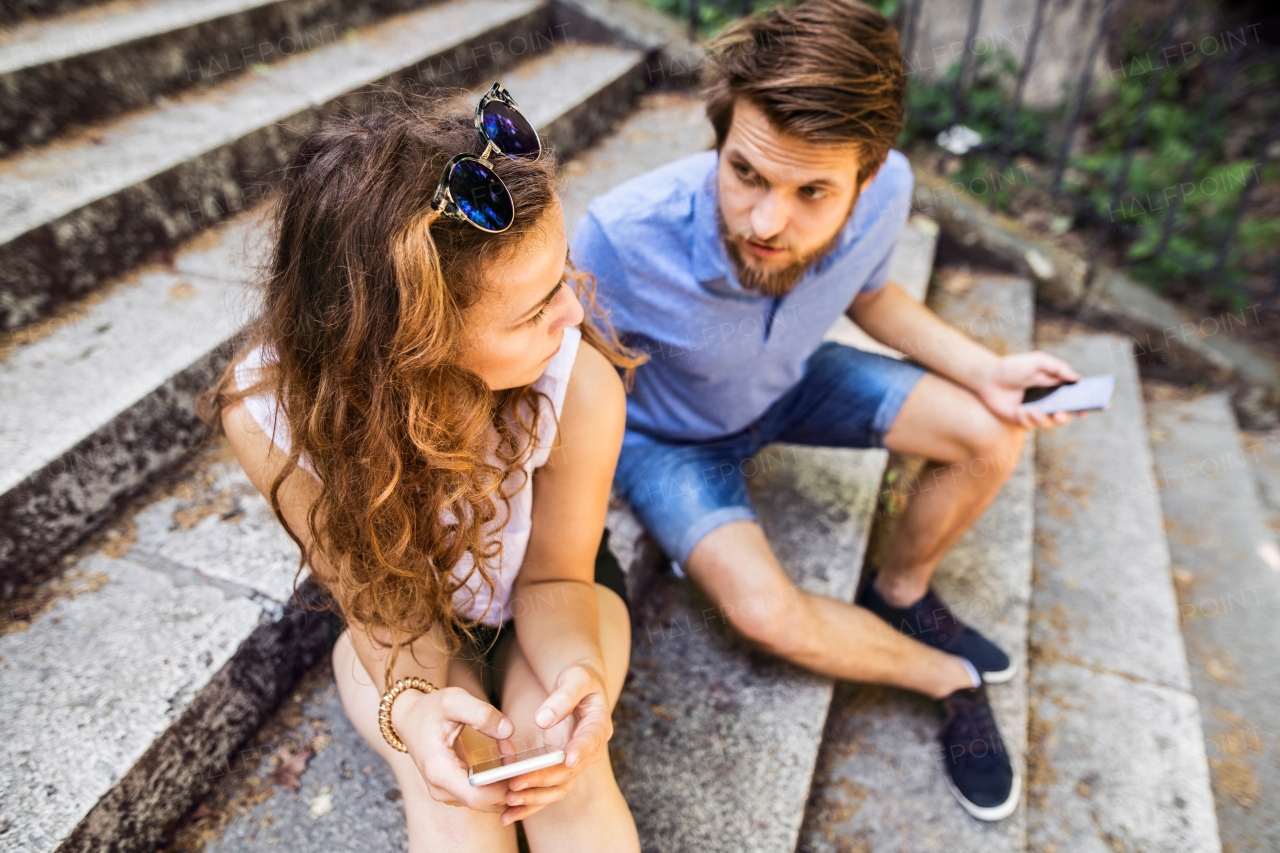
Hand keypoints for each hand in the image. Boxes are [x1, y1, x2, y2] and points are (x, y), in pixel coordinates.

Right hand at [395, 686, 516, 813]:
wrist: (410, 719)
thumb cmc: (431, 709)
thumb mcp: (454, 700)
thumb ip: (482, 713)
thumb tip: (508, 730)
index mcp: (438, 770)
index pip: (477, 797)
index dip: (503, 788)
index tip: (520, 768)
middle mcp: (440, 789)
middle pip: (485, 802)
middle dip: (508, 780)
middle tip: (517, 751)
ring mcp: (446, 793)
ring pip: (486, 799)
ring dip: (503, 778)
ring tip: (507, 746)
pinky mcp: (453, 791)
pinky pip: (481, 793)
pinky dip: (496, 778)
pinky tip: (501, 754)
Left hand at [499, 662, 612, 825]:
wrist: (579, 688)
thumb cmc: (578, 679)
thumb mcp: (575, 678)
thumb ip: (562, 697)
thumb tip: (544, 719)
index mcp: (598, 725)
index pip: (591, 739)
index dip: (580, 750)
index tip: (567, 759)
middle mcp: (589, 750)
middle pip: (569, 771)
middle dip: (543, 779)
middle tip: (515, 784)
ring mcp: (575, 763)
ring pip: (558, 788)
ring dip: (534, 799)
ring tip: (508, 804)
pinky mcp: (560, 770)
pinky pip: (546, 791)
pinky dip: (529, 804)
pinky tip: (507, 814)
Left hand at [976, 351, 1087, 428]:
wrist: (989, 376)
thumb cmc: (1015, 367)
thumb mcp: (1038, 361)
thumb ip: (1058, 368)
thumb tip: (1077, 378)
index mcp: (1056, 387)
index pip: (1075, 399)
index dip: (1083, 406)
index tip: (1085, 411)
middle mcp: (1049, 402)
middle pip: (1064, 416)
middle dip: (1064, 417)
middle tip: (1059, 413)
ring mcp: (1035, 412)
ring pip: (1048, 423)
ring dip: (1042, 418)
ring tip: (1031, 409)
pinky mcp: (1022, 420)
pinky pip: (1029, 426)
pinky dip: (1025, 419)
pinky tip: (1019, 410)